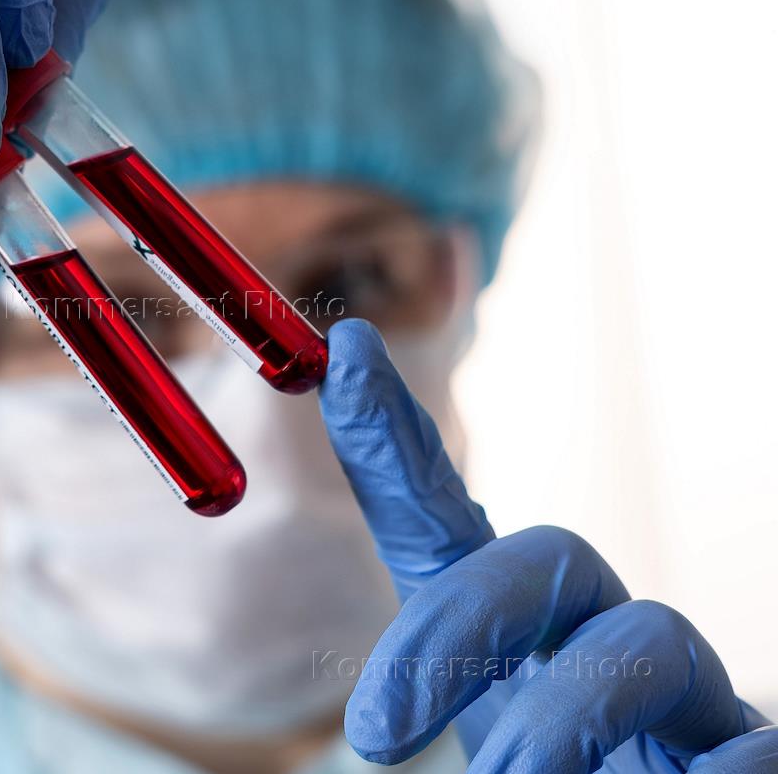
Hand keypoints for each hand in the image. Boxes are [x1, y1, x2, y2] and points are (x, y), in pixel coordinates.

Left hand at [318, 318, 775, 771]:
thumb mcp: (483, 743)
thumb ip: (428, 707)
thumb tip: (370, 729)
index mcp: (513, 632)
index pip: (444, 515)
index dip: (394, 434)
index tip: (348, 352)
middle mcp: (598, 635)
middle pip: (549, 554)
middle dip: (457, 623)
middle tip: (376, 733)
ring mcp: (687, 690)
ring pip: (651, 638)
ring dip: (564, 721)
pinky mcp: (757, 748)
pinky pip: (748, 747)